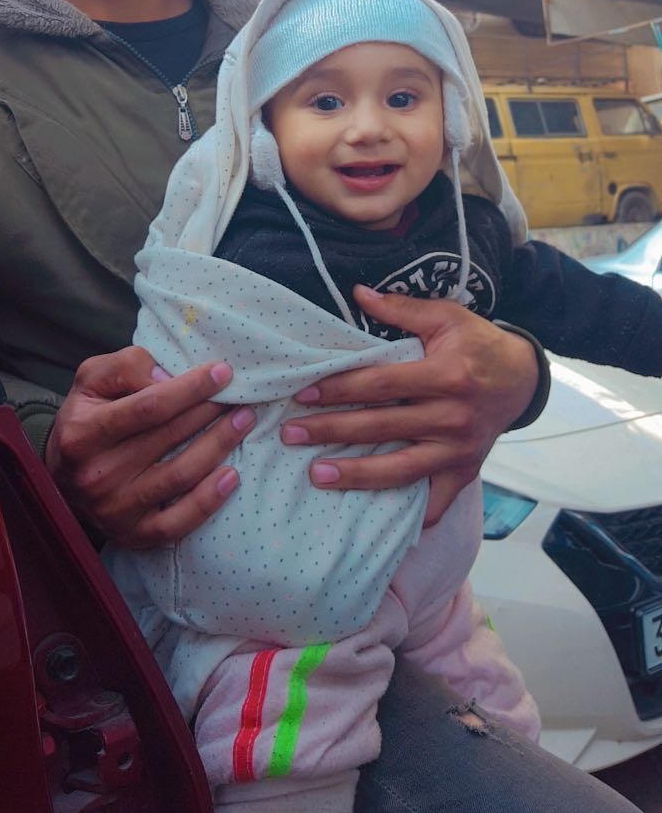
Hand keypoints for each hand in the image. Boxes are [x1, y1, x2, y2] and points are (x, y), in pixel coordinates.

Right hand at [45, 347, 254, 548]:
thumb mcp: (92, 380)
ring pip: (180, 476)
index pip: (149, 406)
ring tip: (243, 422)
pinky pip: (177, 523)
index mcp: (83, 432)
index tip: (223, 372)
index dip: (191, 388)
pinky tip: (232, 475)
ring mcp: (114, 509)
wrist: (62, 475)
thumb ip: (126, 367)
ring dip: (220, 446)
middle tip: (240, 396)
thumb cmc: (86, 417)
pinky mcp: (131, 535)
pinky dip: (208, 500)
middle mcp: (96, 474)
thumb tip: (168, 378)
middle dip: (211, 412)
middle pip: (169, 438)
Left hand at [281, 285, 538, 526]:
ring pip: (401, 469)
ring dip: (355, 475)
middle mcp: (453, 416)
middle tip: (290, 434)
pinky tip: (374, 519)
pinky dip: (411, 516)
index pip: (381, 384)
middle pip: (382, 427)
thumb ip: (401, 309)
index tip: (303, 393)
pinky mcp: (466, 472)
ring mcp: (459, 450)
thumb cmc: (477, 343)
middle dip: (331, 430)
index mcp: (446, 375)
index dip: (340, 388)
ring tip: (316, 475)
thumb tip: (357, 293)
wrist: (522, 378)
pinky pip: (436, 501)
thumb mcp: (446, 317)